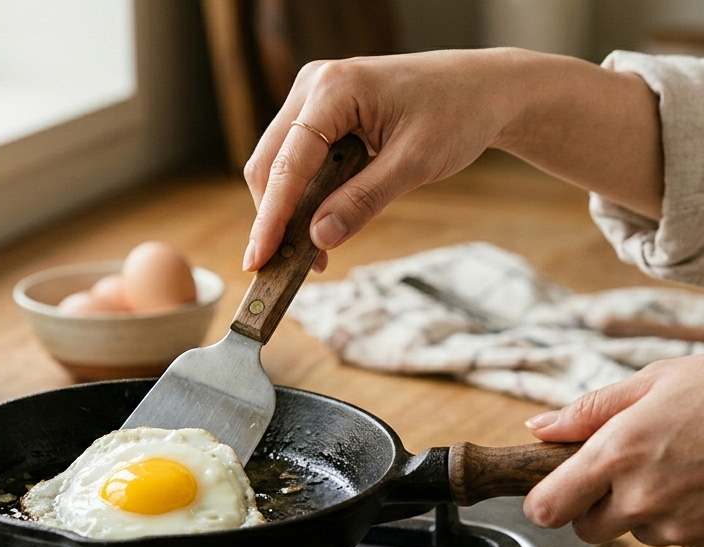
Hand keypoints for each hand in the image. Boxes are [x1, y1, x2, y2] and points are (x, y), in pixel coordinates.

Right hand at [243, 49, 517, 272]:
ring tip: (311, 253)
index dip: (271, 216)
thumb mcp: (415, 163)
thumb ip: (363, 201)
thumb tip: (317, 239)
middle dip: (274, 217)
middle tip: (285, 266)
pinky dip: (303, 195)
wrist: (484, 89)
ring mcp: (314, 95)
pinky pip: (297, 158)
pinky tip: (319, 224)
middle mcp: (314, 85)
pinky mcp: (321, 111)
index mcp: (334, 88)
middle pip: (270, 163)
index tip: (258, 260)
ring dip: (287, 210)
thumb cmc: (458, 115)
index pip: (288, 162)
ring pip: (277, 163)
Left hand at [524, 355, 703, 546]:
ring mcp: (681, 526)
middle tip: (627, 470)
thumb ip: (589, 411)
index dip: (546, 502)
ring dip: (648, 510)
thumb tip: (539, 428)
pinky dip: (687, 519)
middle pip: (588, 530)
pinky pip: (682, 540)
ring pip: (639, 533)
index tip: (552, 491)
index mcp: (616, 454)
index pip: (547, 508)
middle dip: (597, 506)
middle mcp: (643, 498)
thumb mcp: (654, 381)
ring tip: (681, 466)